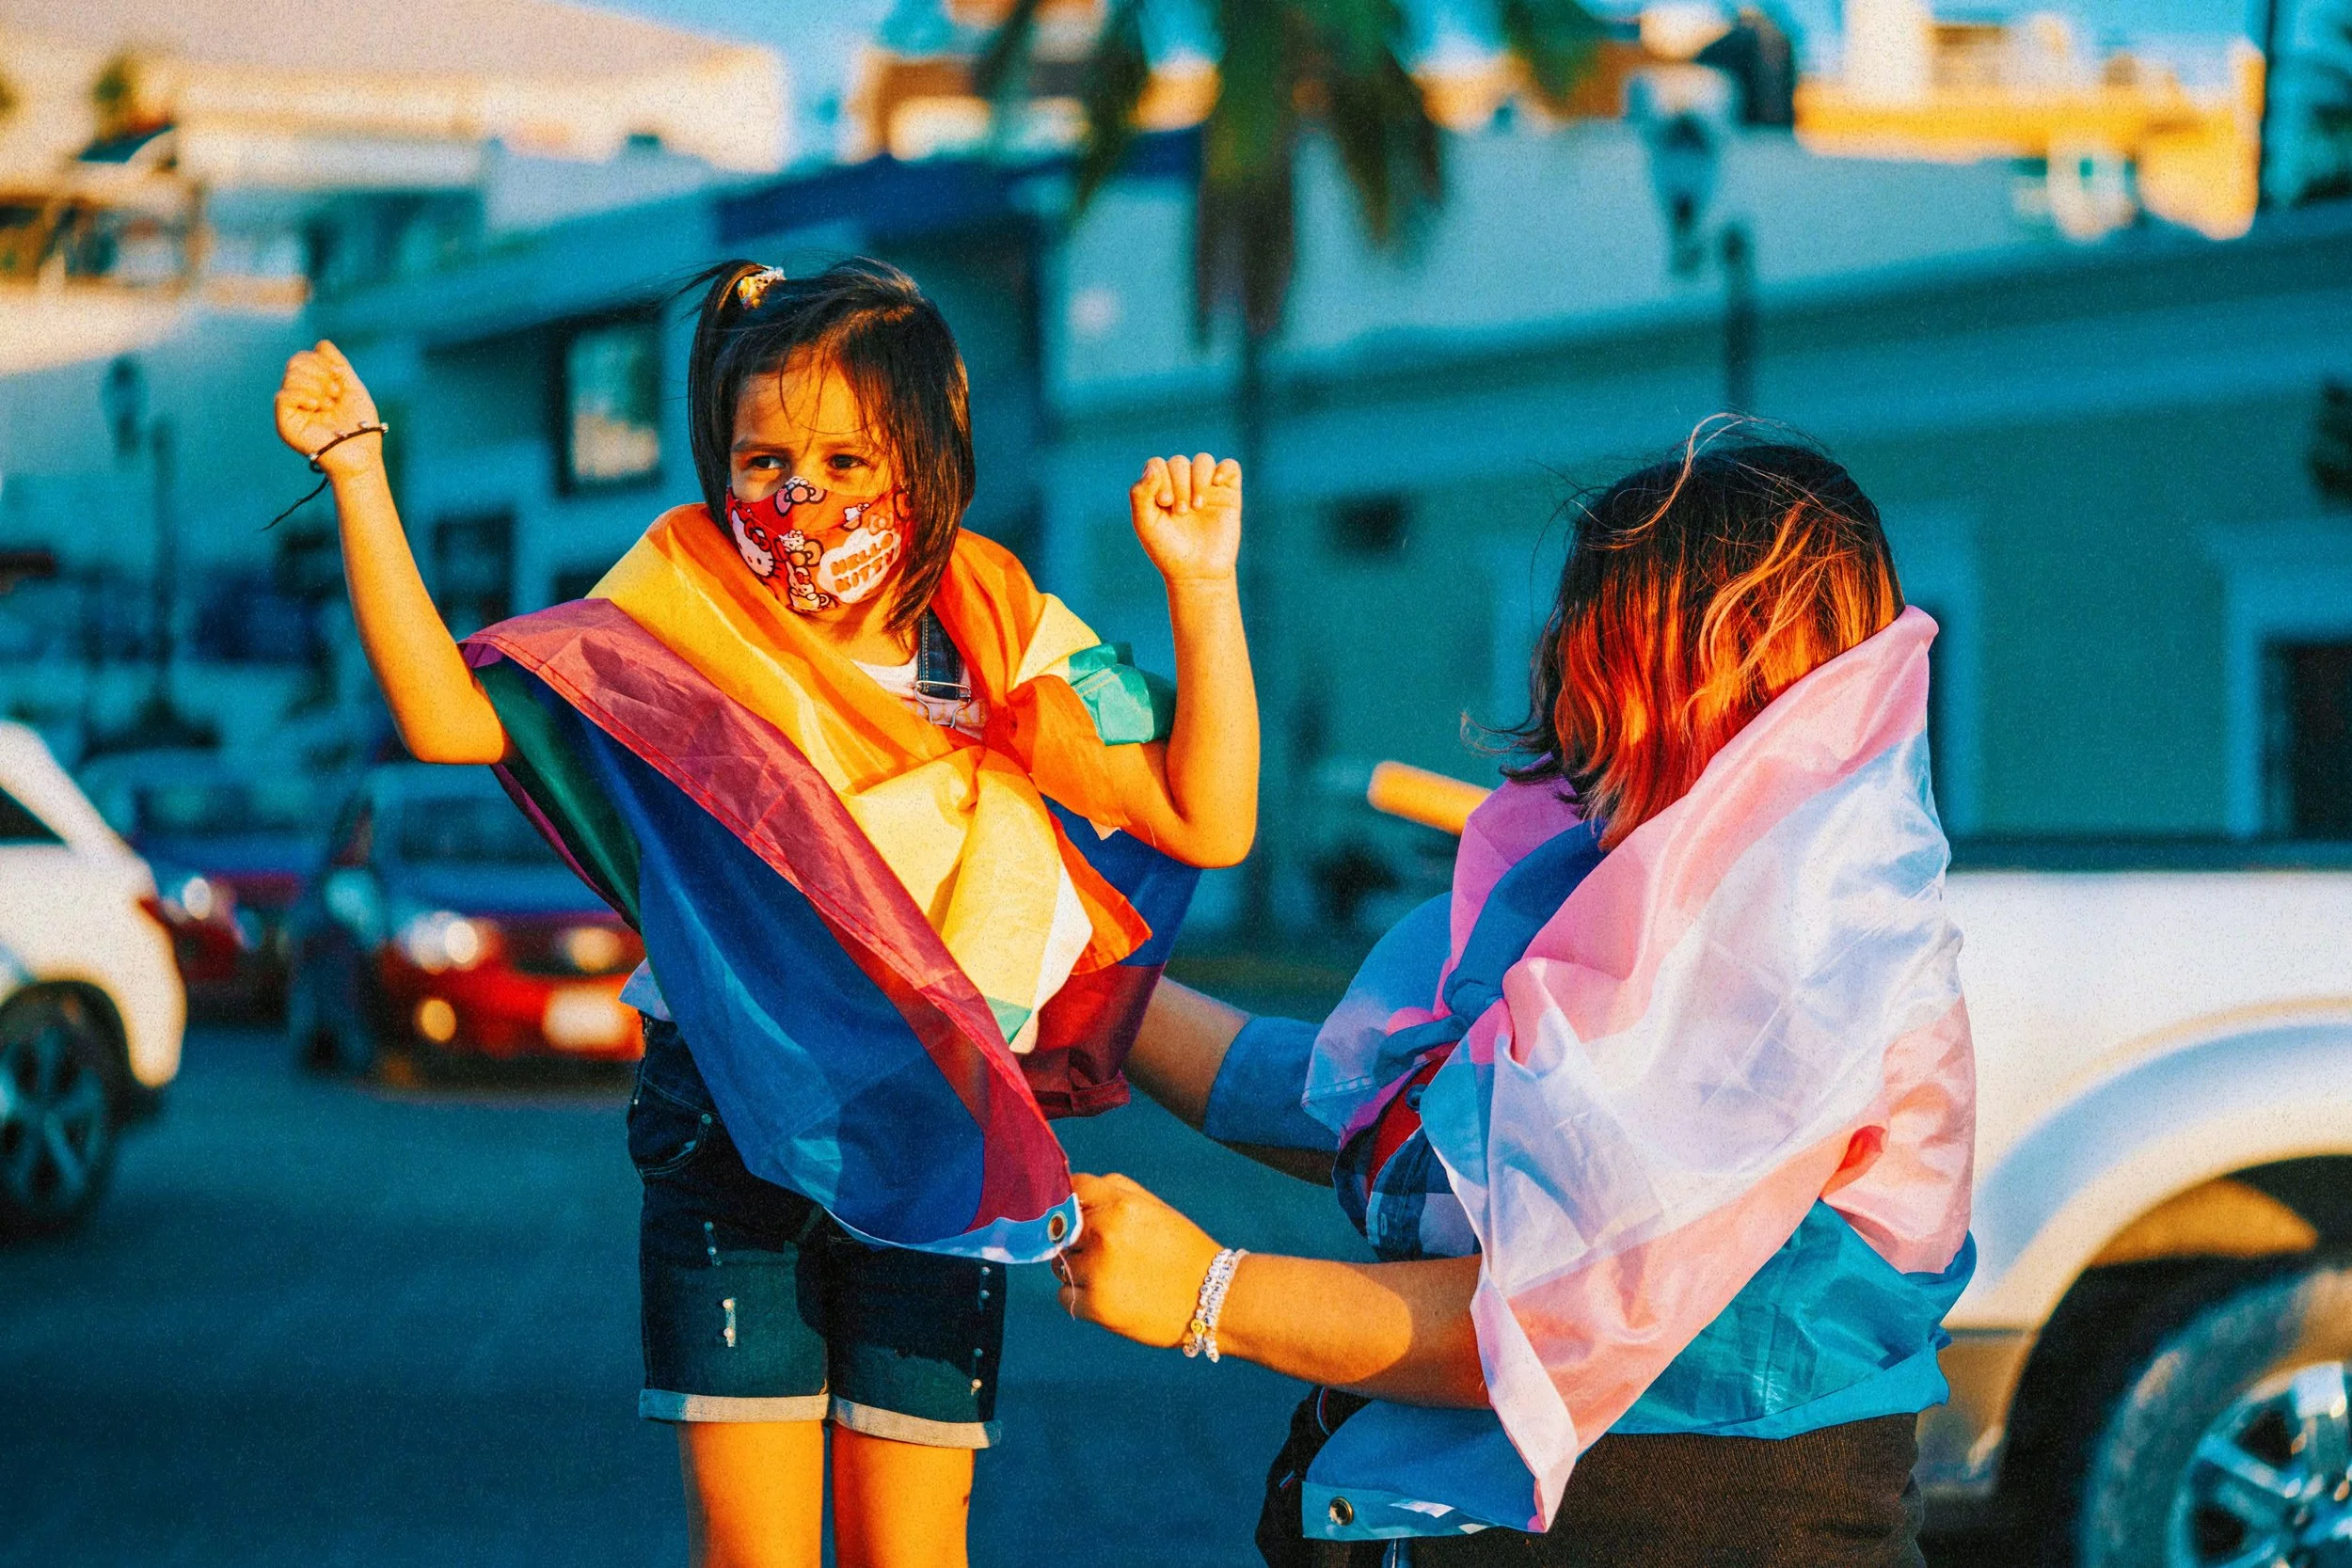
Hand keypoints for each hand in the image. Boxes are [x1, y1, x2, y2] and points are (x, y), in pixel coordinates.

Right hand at [274, 341, 383, 478]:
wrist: (361, 455)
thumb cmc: (362, 427)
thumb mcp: (353, 389)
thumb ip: (338, 365)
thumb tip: (321, 343)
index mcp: (312, 388)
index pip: (304, 358)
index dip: (322, 361)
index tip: (339, 377)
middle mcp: (298, 397)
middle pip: (295, 362)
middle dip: (319, 372)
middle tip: (335, 394)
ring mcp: (291, 410)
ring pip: (290, 376)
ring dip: (316, 386)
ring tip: (329, 405)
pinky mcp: (285, 423)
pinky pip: (283, 396)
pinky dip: (303, 395)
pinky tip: (317, 406)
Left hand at [1057, 1172, 1222, 1349]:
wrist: (1213, 1299)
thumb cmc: (1183, 1250)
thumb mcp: (1155, 1208)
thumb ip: (1114, 1193)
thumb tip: (1074, 1191)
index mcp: (1121, 1205)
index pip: (1073, 1188)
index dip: (1073, 1200)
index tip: (1078, 1214)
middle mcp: (1104, 1234)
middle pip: (1062, 1229)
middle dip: (1077, 1238)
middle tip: (1107, 1253)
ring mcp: (1098, 1271)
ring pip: (1060, 1264)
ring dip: (1078, 1269)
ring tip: (1113, 1276)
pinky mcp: (1096, 1306)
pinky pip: (1064, 1295)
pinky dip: (1080, 1297)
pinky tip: (1109, 1296)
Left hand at [1129, 453, 1240, 587]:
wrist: (1197, 573)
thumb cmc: (1168, 550)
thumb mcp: (1146, 523)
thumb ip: (1140, 495)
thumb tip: (1153, 468)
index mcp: (1160, 488)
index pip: (1157, 465)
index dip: (1160, 478)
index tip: (1164, 503)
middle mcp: (1183, 484)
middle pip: (1179, 463)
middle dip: (1179, 484)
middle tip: (1181, 512)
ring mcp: (1207, 487)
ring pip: (1203, 461)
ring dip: (1198, 479)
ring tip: (1197, 506)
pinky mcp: (1229, 493)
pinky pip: (1230, 467)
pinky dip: (1224, 469)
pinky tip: (1216, 484)